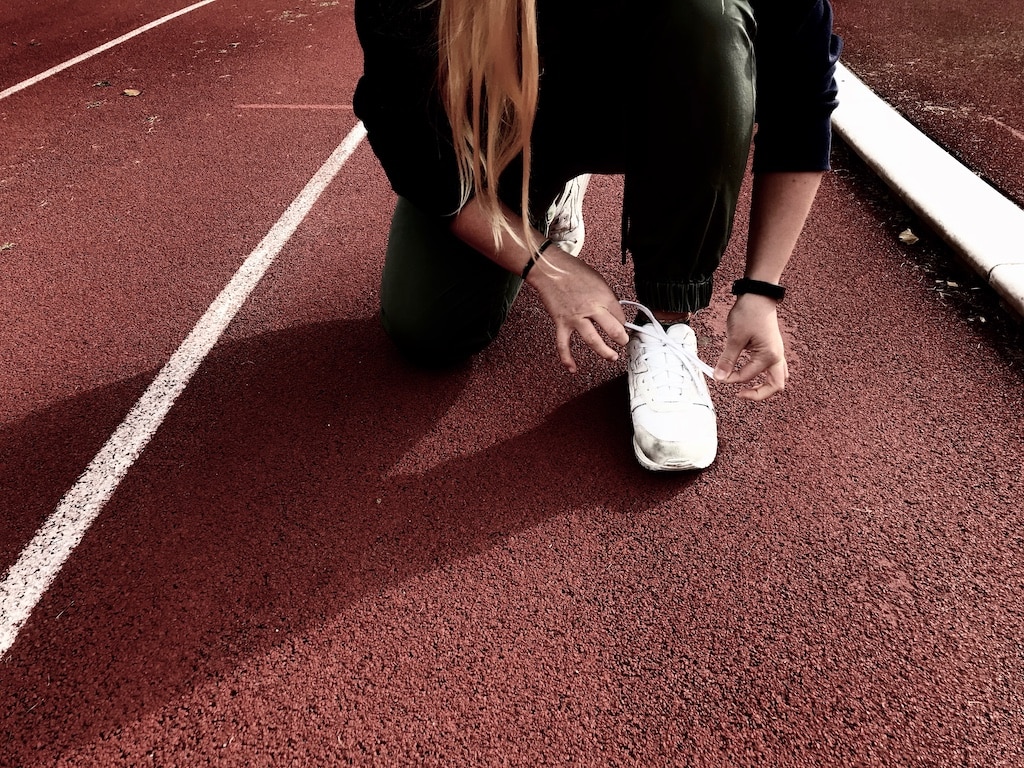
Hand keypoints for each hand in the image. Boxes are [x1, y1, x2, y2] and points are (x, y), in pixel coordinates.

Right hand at [527, 247, 628, 372]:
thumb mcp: (598, 279)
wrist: (549, 269)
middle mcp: (591, 309)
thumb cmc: (572, 270)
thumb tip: (613, 309)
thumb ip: (606, 296)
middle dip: (622, 339)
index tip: (622, 325)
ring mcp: (576, 318)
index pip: (620, 315)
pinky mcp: (561, 323)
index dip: (623, 322)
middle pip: (613, 330)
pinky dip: (567, 359)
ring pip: (593, 341)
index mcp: (603, 296)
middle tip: (624, 342)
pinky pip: (564, 345)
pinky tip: (573, 368)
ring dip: (605, 352)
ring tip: (612, 357)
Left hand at [713, 293, 788, 400]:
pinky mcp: (773, 348)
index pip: (747, 376)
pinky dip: (763, 375)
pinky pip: (774, 368)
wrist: (758, 295)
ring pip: (777, 378)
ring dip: (764, 386)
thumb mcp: (735, 338)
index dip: (730, 379)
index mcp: (769, 356)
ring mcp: (777, 353)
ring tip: (746, 388)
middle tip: (740, 395)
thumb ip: (727, 360)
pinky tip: (749, 372)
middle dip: (759, 394)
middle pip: (776, 386)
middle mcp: (777, 357)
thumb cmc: (749, 313)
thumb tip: (719, 378)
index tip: (717, 375)